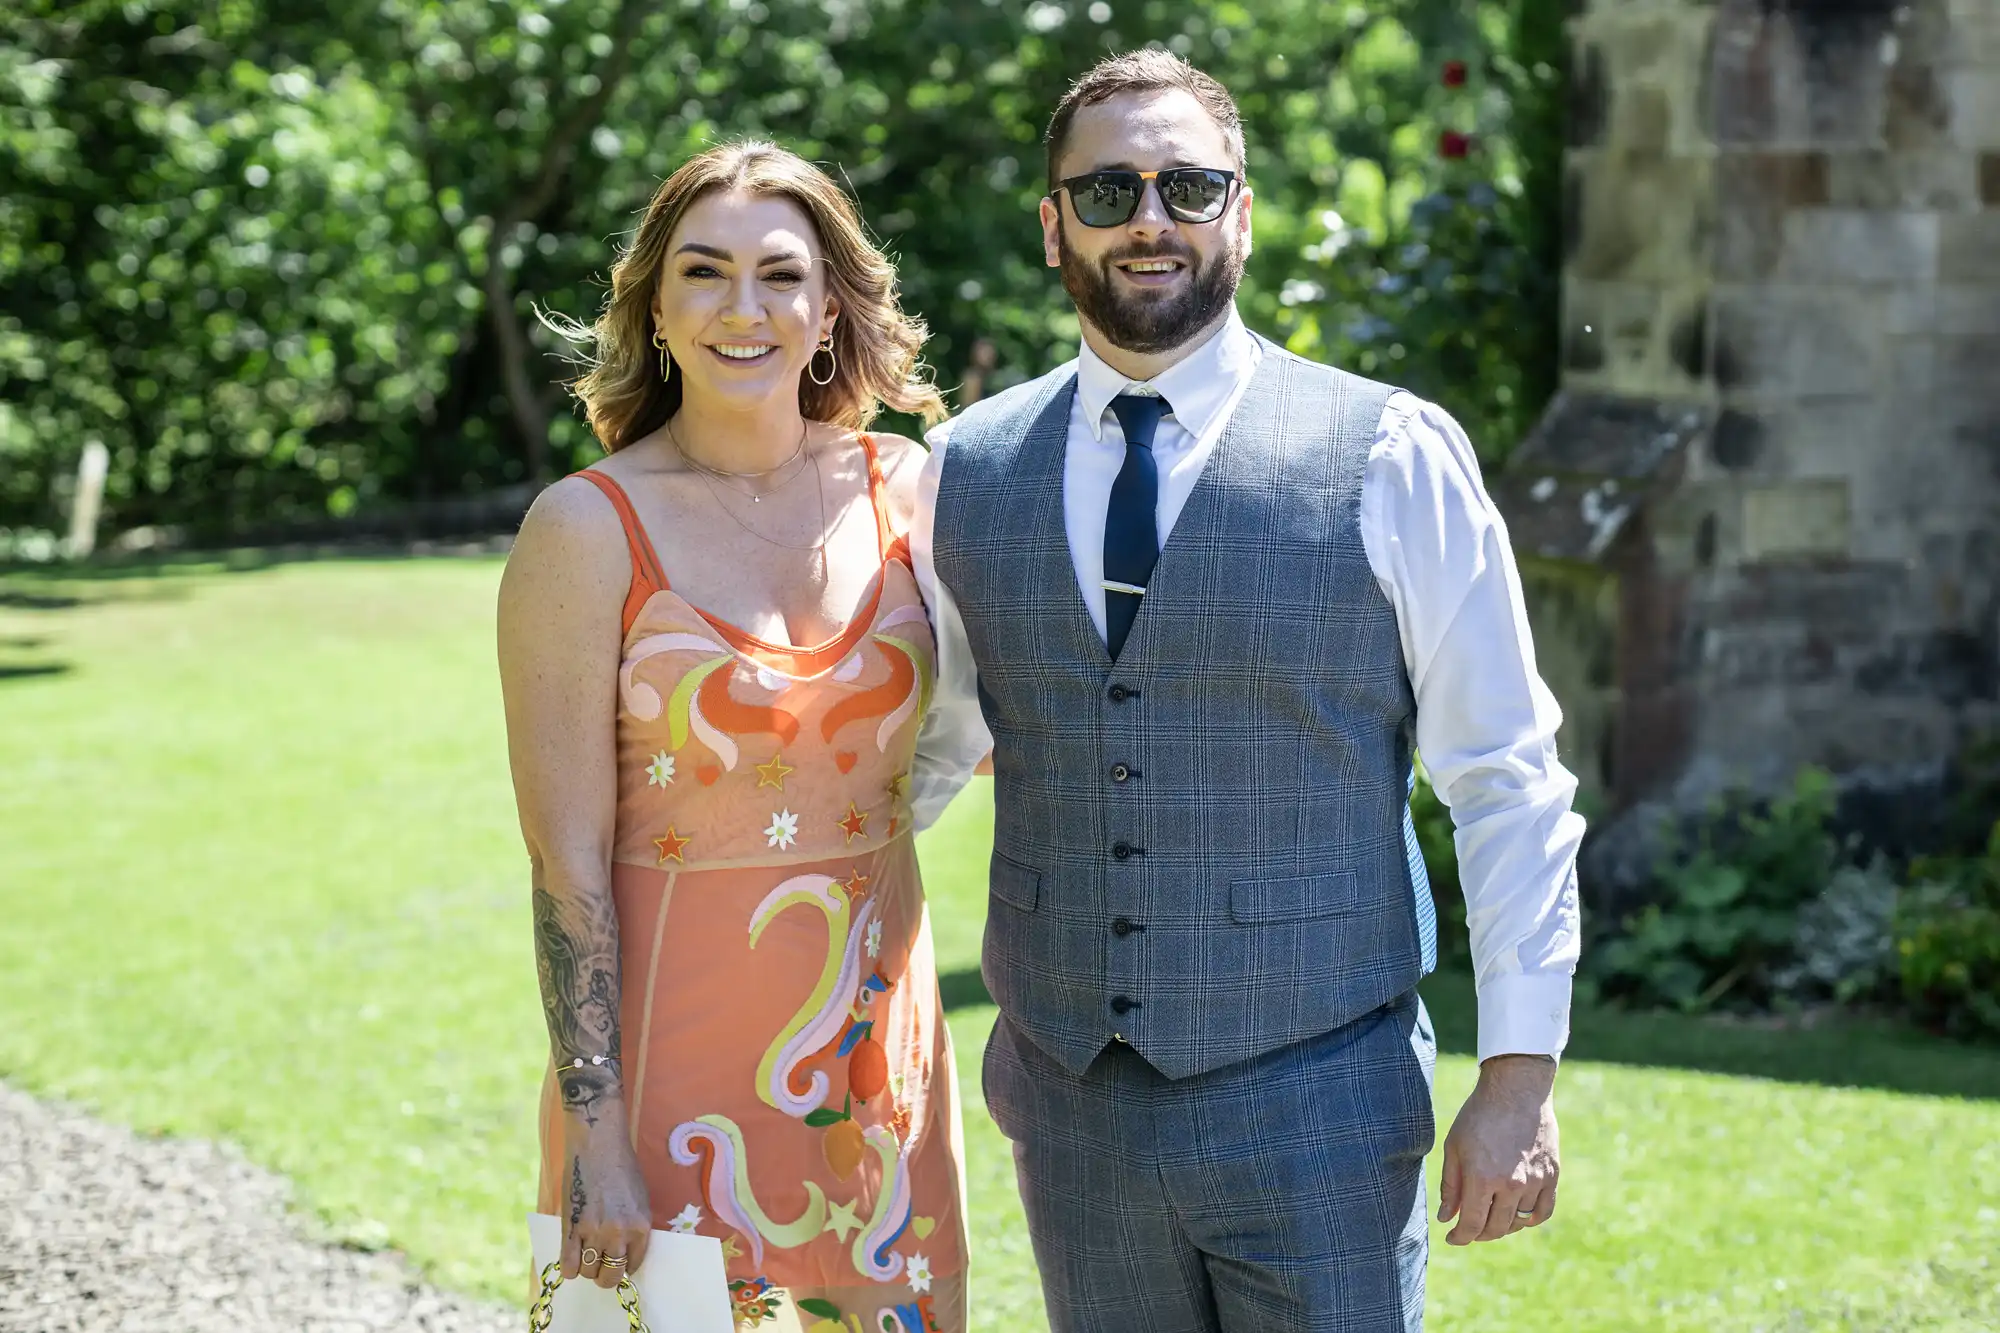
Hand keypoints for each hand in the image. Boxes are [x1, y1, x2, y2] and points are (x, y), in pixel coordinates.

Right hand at [562, 1104, 652, 1288]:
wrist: (597, 1143)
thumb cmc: (621, 1166)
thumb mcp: (639, 1199)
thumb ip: (633, 1227)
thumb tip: (624, 1252)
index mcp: (641, 1226)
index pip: (633, 1265)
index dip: (624, 1266)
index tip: (617, 1262)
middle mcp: (619, 1233)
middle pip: (610, 1276)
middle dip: (605, 1275)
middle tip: (600, 1265)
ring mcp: (594, 1231)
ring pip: (588, 1272)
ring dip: (586, 1267)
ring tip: (585, 1252)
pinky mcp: (571, 1227)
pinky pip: (568, 1264)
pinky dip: (569, 1266)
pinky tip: (571, 1255)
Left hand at [1437, 1053, 1558, 1244]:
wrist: (1516, 1090)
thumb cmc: (1479, 1115)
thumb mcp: (1454, 1147)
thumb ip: (1450, 1185)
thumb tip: (1446, 1218)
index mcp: (1482, 1177)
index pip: (1471, 1224)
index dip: (1460, 1237)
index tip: (1452, 1238)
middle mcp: (1511, 1185)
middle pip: (1496, 1228)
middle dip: (1478, 1234)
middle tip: (1469, 1229)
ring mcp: (1535, 1181)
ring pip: (1518, 1222)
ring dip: (1502, 1227)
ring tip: (1490, 1218)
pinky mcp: (1551, 1175)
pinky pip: (1543, 1211)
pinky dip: (1530, 1219)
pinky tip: (1518, 1216)